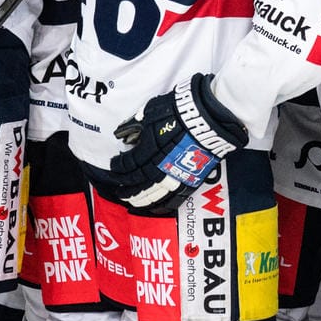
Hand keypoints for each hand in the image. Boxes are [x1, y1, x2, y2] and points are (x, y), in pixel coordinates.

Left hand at [102, 75, 248, 214]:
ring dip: (139, 199)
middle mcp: (156, 167)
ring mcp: (173, 177)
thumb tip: (125, 134)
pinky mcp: (188, 182)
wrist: (206, 120)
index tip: (114, 166)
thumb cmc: (178, 113)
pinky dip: (161, 205)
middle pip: (135, 183)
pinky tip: (154, 208)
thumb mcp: (150, 113)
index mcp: (146, 151)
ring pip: (151, 194)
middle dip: (125, 188)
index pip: (126, 164)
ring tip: (132, 201)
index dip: (117, 166)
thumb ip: (135, 125)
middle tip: (119, 190)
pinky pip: (171, 199)